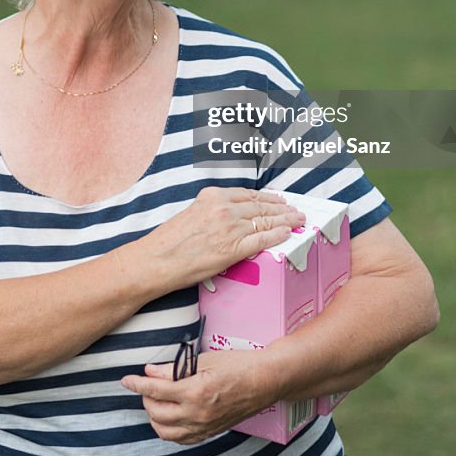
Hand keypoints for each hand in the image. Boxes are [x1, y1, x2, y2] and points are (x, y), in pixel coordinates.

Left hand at [121, 348, 274, 444]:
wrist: (264, 381)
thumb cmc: (238, 365)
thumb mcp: (204, 359)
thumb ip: (173, 369)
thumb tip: (150, 372)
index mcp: (195, 392)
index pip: (155, 391)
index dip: (136, 385)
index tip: (126, 380)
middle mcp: (197, 414)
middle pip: (156, 412)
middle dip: (145, 398)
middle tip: (147, 384)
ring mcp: (203, 426)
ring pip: (165, 431)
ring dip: (154, 416)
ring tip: (156, 400)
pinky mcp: (209, 432)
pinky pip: (180, 439)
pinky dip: (169, 429)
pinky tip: (169, 416)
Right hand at [140, 186, 303, 291]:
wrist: (158, 260)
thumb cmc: (169, 241)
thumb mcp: (192, 213)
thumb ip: (212, 211)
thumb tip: (230, 219)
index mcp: (212, 196)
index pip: (248, 194)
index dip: (267, 197)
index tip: (277, 200)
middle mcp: (224, 208)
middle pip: (260, 206)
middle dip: (281, 208)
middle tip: (295, 210)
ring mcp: (230, 227)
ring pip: (266, 220)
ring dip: (285, 220)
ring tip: (298, 220)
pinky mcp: (234, 248)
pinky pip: (263, 239)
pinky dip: (278, 235)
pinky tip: (288, 234)